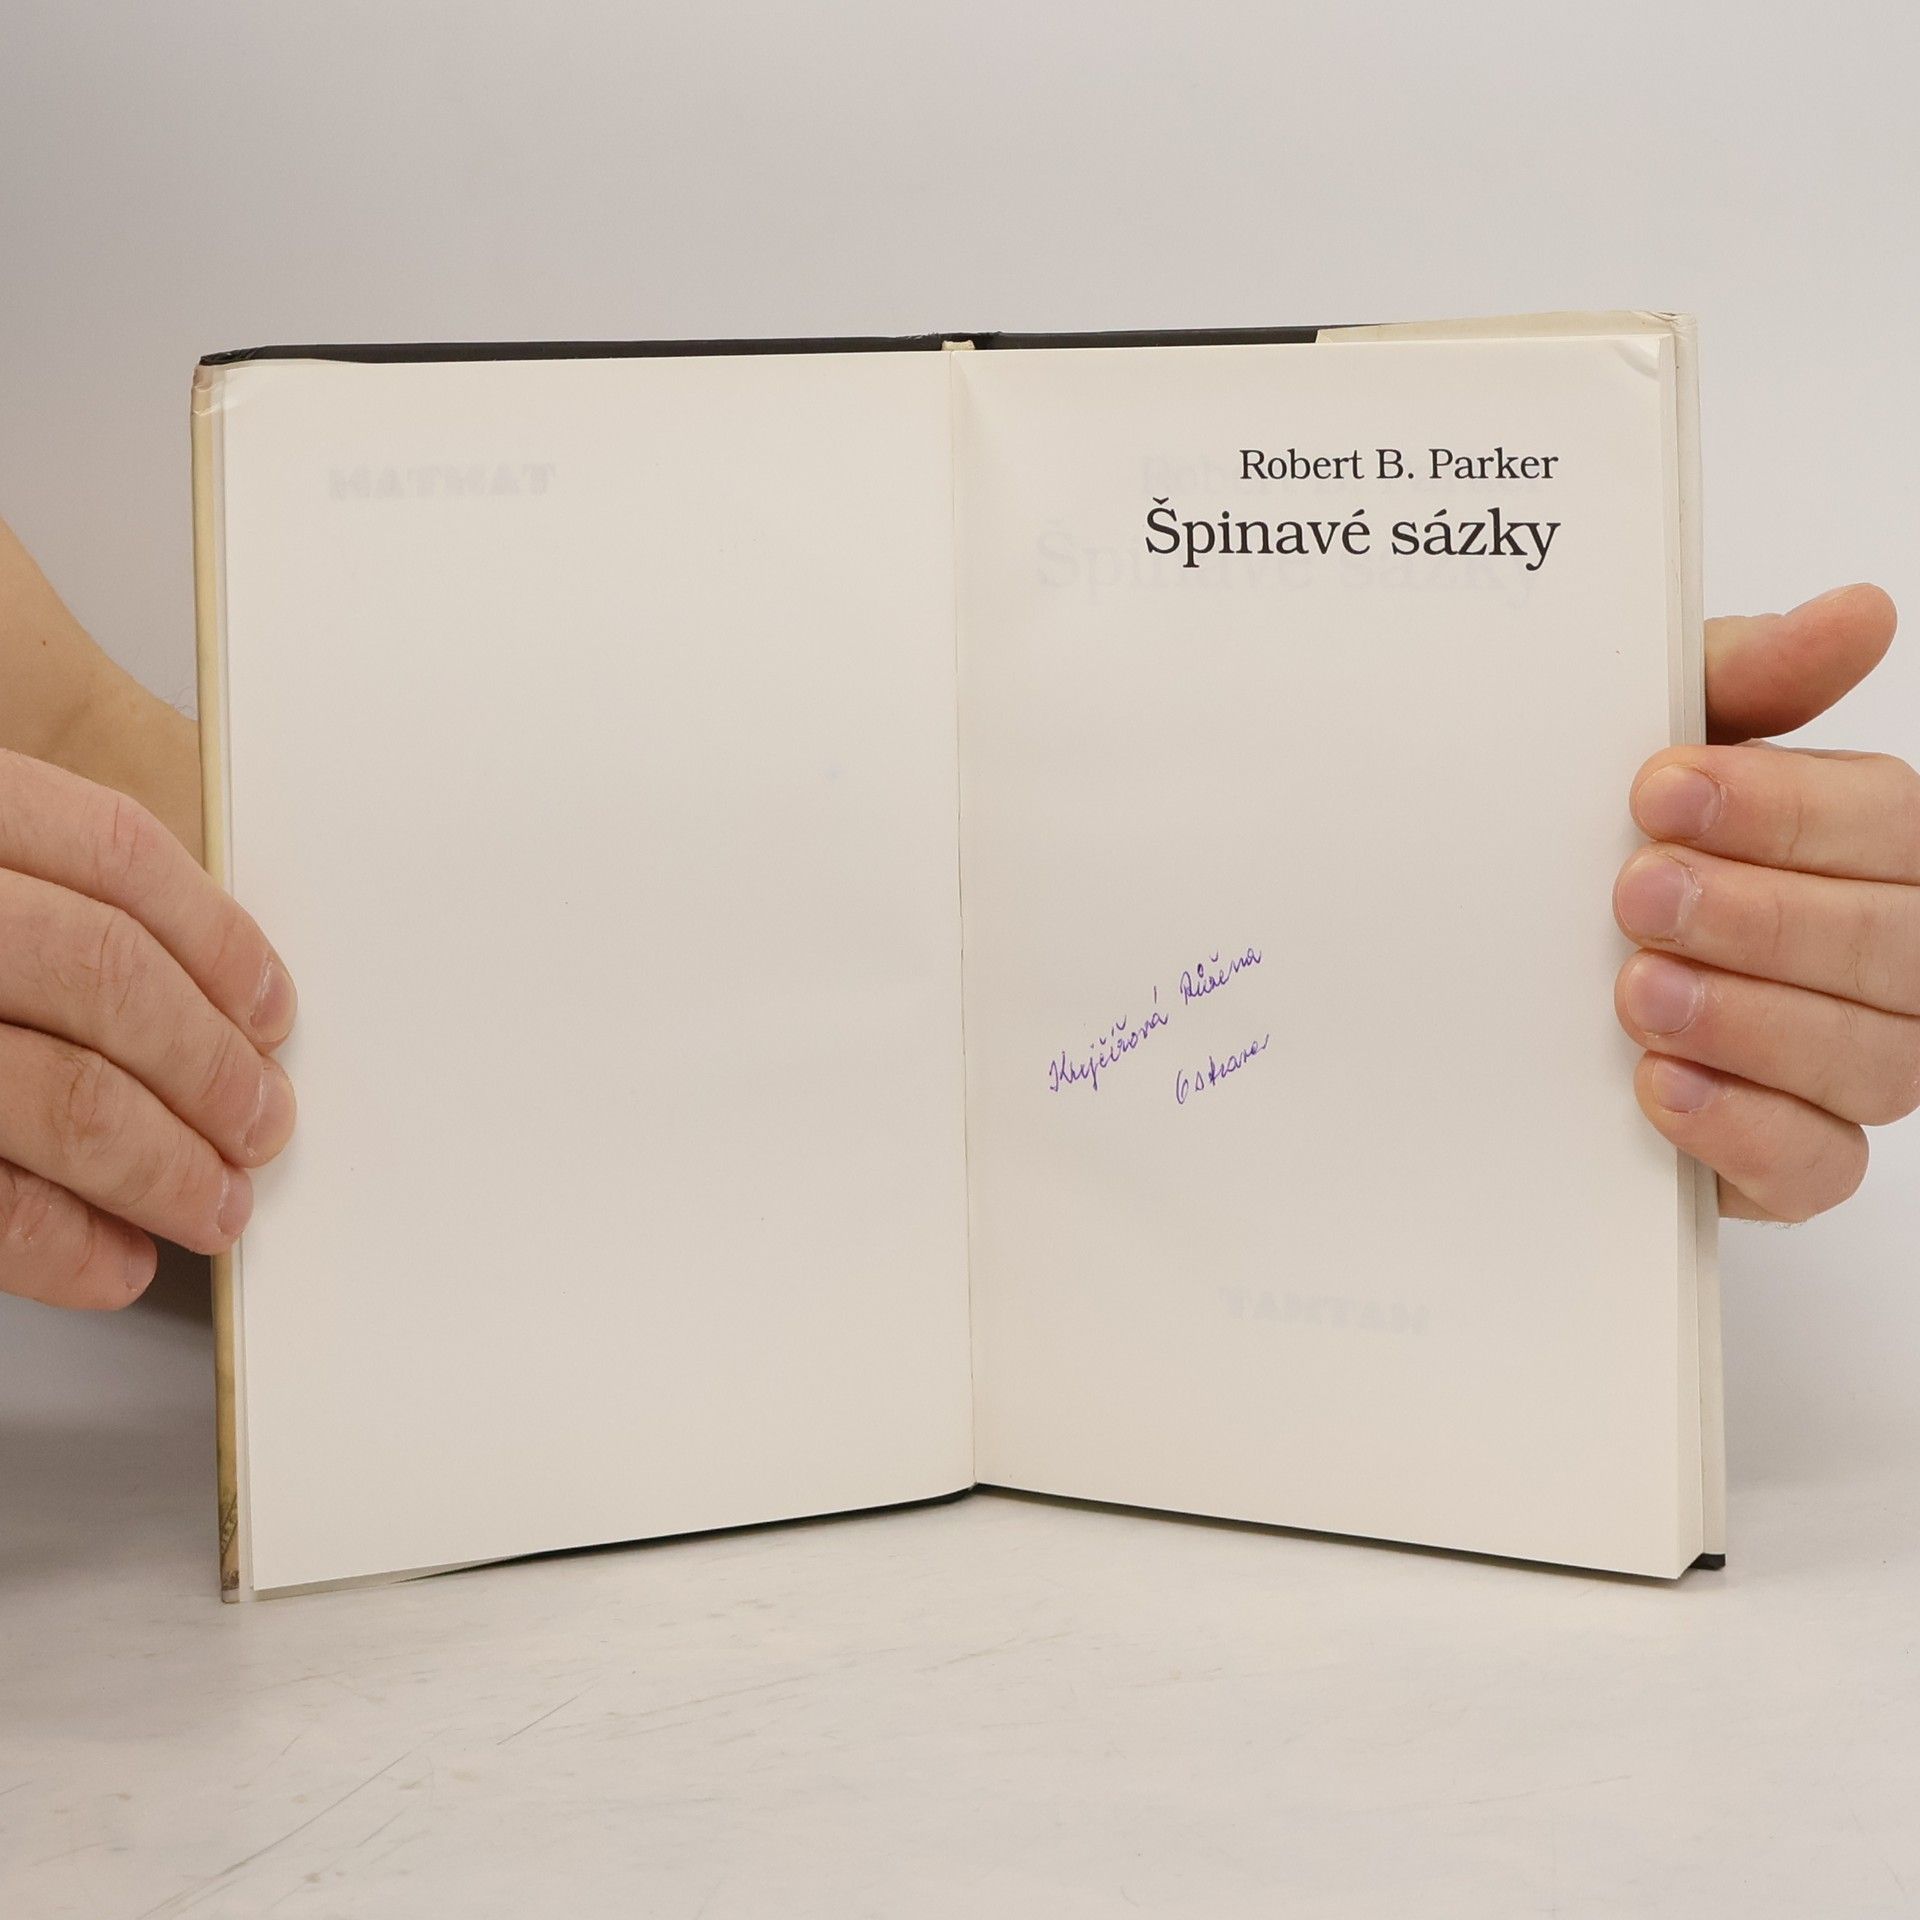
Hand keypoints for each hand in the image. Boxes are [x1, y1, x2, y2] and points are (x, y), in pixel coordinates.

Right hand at [0, 750, 296, 1306]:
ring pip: (58, 1092)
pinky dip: (61, 1242)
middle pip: (101, 972)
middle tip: (261, 1123)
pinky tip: (113, 1261)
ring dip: (161, 1165)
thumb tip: (207, 997)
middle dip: (207, 1064)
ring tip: (212, 1205)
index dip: (215, 936)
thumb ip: (38, 892)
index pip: (109, 848)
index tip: (270, 1008)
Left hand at [1614, 582, 1907, 1220]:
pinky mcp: (1787, 1158)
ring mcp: (1845, 1064)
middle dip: (1762, 916)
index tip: (1661, 791)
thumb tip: (1857, 612)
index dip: (1786, 809)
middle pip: (1894, 945)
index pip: (1891, 822)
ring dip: (1750, 1021)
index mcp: (1868, 844)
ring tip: (1637, 991)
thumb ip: (1742, 681)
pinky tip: (1659, 1087)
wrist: (1495, 969)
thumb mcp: (1655, 746)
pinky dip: (1743, 1128)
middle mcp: (1884, 956)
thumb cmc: (1610, 839)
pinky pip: (1816, 1166)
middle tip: (1636, 894)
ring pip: (1872, 1060)